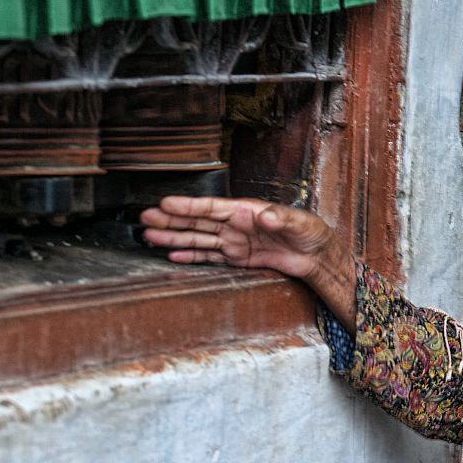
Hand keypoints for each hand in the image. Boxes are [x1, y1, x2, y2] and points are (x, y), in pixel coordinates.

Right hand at [141, 196, 356, 331]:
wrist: (317, 255)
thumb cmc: (310, 232)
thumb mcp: (300, 224)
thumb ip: (282, 218)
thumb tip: (267, 216)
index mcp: (247, 211)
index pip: (211, 207)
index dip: (188, 206)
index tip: (166, 203)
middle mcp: (236, 224)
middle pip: (198, 221)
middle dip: (171, 220)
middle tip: (145, 217)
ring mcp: (234, 241)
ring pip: (198, 238)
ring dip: (174, 237)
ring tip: (150, 236)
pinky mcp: (237, 258)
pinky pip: (209, 256)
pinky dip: (191, 256)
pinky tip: (172, 254)